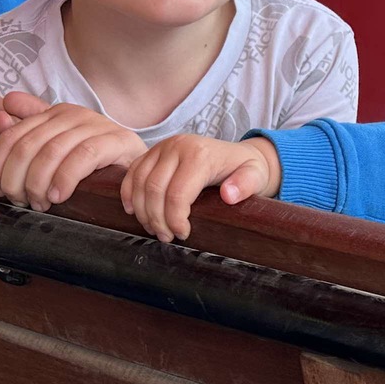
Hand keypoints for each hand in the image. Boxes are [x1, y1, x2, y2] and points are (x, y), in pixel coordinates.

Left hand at [0, 91, 146, 210]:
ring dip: (38, 183)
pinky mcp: (117, 140)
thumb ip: (27, 133)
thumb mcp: (58, 146)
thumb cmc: (95, 161)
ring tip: (40, 203)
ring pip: (52, 151)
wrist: (141, 164)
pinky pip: (84, 156)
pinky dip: (65, 178)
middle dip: (17, 179)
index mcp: (54, 113)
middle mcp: (73, 114)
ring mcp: (96, 125)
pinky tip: (58, 196)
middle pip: (28, 145)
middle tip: (20, 201)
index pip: (12, 135)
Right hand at [120, 135, 281, 242]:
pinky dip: (129, 193)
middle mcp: (177, 146)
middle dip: (157, 219)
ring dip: (142, 211)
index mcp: (200, 154)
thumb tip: (229, 196)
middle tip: (166, 237)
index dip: (175, 219)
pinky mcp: (152, 151)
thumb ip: (246, 185)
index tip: (183, 234)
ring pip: (139, 182)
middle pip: (154, 189)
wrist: (236, 154)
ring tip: (154, 229)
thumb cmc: (245, 169)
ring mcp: (162, 147)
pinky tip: (134, 211)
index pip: (177, 193)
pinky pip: (132, 172)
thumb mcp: (255, 176)